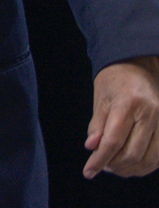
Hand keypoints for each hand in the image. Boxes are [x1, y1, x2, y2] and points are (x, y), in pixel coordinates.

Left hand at [85, 56, 158, 177]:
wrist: (138, 66)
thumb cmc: (114, 81)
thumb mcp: (100, 99)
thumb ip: (97, 125)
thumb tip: (92, 148)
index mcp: (128, 103)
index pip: (113, 140)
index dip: (99, 159)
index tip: (88, 172)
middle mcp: (150, 113)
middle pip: (132, 153)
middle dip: (114, 165)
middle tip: (101, 166)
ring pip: (148, 159)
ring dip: (129, 169)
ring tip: (114, 166)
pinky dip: (144, 166)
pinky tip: (131, 165)